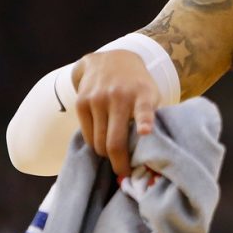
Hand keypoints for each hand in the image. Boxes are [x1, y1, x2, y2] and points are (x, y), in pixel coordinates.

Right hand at [72, 50, 159, 175]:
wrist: (111, 60)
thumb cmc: (136, 85)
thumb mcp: (150, 94)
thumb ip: (150, 117)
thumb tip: (151, 153)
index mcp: (142, 94)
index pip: (144, 108)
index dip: (145, 121)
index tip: (145, 132)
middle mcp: (118, 96)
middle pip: (114, 141)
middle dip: (119, 163)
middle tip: (123, 172)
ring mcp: (97, 99)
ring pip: (98, 143)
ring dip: (105, 154)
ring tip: (114, 157)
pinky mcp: (81, 102)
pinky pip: (87, 136)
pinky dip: (94, 144)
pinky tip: (102, 141)